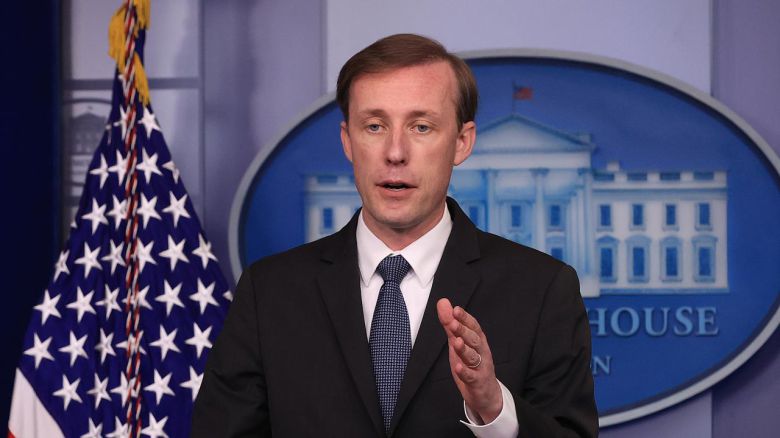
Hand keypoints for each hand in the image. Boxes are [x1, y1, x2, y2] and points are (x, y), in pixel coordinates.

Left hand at [436, 298, 502, 423]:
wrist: (486, 394)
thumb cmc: (471, 364)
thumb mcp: (458, 342)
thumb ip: (450, 324)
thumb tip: (442, 302)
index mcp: (478, 341)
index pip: (474, 327)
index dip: (465, 318)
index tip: (455, 310)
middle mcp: (482, 352)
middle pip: (474, 340)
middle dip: (464, 331)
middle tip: (452, 323)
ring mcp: (481, 368)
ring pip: (473, 357)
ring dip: (465, 349)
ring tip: (456, 342)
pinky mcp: (477, 383)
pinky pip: (472, 377)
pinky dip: (465, 372)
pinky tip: (458, 367)